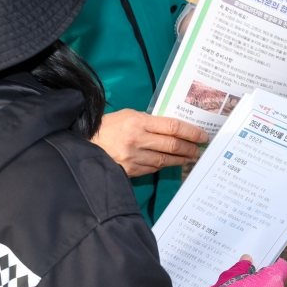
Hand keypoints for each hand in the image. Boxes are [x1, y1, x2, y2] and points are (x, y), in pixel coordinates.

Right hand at [91, 109, 207, 176]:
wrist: (83, 142)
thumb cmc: (108, 125)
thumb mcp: (129, 115)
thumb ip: (150, 122)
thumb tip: (174, 130)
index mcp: (138, 122)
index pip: (172, 127)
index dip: (191, 132)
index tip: (203, 135)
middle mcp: (136, 140)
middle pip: (172, 145)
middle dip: (190, 148)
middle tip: (199, 149)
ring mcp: (132, 157)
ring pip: (164, 161)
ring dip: (180, 160)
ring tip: (190, 157)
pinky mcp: (128, 171)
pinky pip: (152, 169)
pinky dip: (163, 166)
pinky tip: (170, 163)